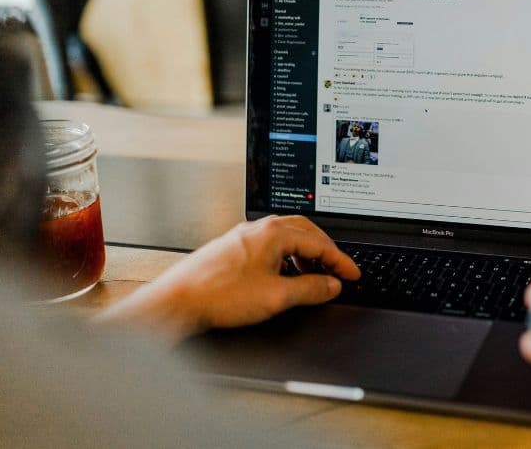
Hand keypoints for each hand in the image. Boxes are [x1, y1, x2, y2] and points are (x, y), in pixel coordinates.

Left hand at [97, 216, 359, 342]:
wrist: (178, 301)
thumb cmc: (220, 295)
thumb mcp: (277, 296)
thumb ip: (311, 289)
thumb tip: (332, 285)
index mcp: (274, 233)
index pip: (319, 242)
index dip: (340, 261)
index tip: (352, 274)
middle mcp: (259, 229)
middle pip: (305, 233)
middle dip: (326, 251)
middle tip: (338, 270)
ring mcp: (244, 237)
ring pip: (286, 238)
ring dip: (306, 255)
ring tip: (315, 276)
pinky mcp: (233, 249)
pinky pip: (270, 246)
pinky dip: (286, 258)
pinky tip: (284, 276)